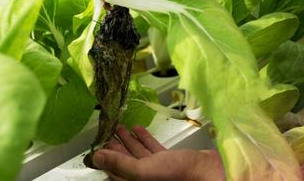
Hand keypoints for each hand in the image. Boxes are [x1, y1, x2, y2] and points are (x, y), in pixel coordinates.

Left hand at [93, 125, 224, 180]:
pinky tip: (139, 129)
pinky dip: (145, 139)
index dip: (105, 157)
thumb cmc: (177, 174)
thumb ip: (120, 163)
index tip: (98, 142)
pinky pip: (152, 149)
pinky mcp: (168, 161)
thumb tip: (97, 157)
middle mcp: (145, 177)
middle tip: (107, 131)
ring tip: (120, 127)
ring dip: (128, 140)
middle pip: (125, 161)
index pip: (114, 170)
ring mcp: (157, 169)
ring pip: (138, 154)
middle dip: (116, 146)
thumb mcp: (143, 171)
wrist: (206, 172)